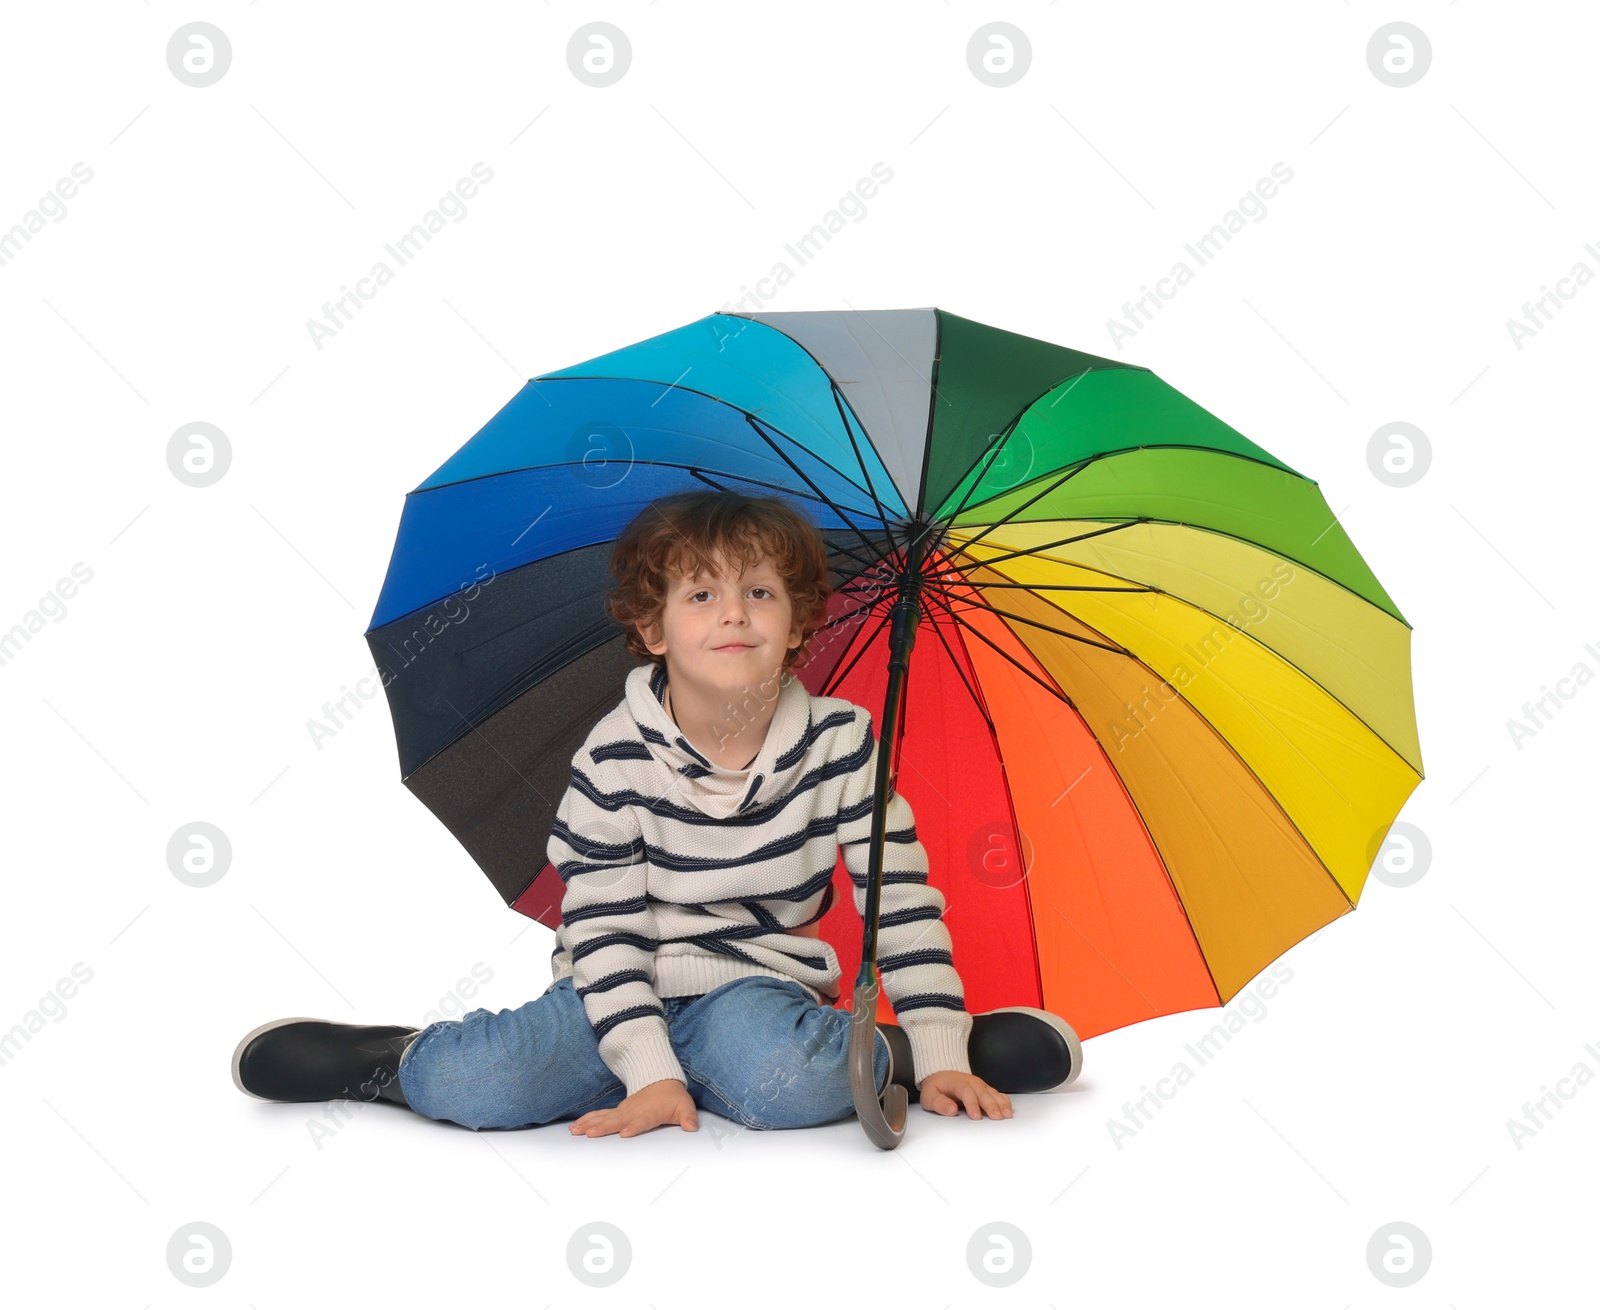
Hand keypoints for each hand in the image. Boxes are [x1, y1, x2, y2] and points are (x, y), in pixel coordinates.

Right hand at [569, 1078, 698, 1137]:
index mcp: (650, 1112)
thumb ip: (688, 1116)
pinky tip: (576, 1127)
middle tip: (590, 1133)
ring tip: (576, 1131)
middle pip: (617, 1120)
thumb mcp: (684, 1106)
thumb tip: (692, 1127)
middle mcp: (634, 1111)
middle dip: (604, 1127)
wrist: (660, 1080)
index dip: (634, 1126)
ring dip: (590, 1123)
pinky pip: (600, 1115)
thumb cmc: (672, 1097)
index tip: (625, 1133)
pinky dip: (588, 1120)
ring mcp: (623, 1111)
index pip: (642, 1120)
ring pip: (604, 1117)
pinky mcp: (617, 1111)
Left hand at [917, 1070, 1012, 1119]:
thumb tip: (951, 1110)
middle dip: (990, 1105)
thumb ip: (938, 1102)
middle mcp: (971, 1082)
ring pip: (992, 1093)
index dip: (972, 1104)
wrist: (941, 1075)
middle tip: (996, 1117)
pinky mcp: (985, 1090)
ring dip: (1000, 1104)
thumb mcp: (929, 1095)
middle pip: (982, 1092)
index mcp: (957, 1082)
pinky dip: (1004, 1101)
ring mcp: (980, 1085)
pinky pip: (997, 1094)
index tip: (975, 1116)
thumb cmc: (936, 1088)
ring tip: (1006, 1115)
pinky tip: (1008, 1110)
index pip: (966, 1091)